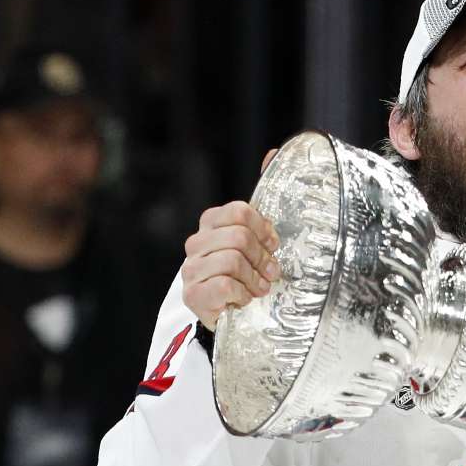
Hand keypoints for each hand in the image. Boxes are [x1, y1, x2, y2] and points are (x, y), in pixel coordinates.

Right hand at [182, 149, 281, 329]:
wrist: (228, 312)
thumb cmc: (244, 273)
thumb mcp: (256, 237)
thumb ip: (263, 201)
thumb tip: (274, 153)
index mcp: (212, 223)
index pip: (241, 212)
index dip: (264, 230)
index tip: (272, 245)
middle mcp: (196, 243)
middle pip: (239, 237)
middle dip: (262, 258)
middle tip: (268, 272)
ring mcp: (191, 269)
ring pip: (233, 261)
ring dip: (254, 279)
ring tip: (257, 288)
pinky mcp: (193, 294)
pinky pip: (225, 285)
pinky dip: (242, 295)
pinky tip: (242, 299)